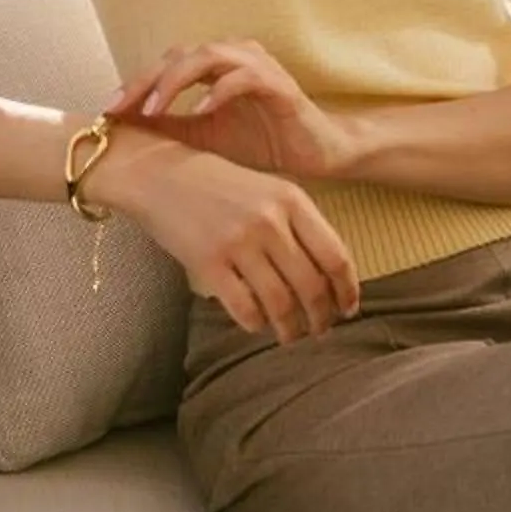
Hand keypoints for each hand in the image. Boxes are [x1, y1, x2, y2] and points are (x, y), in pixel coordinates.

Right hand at [93, 135, 360, 343]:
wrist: (161, 176)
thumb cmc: (220, 186)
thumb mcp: (269, 191)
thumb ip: (299, 225)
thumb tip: (329, 274)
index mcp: (293, 200)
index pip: (335, 256)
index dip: (347, 289)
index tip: (349, 309)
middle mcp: (270, 222)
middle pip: (311, 285)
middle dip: (321, 316)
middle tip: (320, 331)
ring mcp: (238, 243)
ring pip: (280, 302)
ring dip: (290, 327)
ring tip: (291, 335)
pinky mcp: (208, 264)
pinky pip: (243, 308)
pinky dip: (256, 324)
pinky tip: (258, 325)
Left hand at [107, 39, 354, 181]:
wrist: (313, 153)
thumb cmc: (260, 142)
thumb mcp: (205, 138)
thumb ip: (171, 129)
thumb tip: (121, 133)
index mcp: (214, 66)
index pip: (164, 66)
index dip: (133, 85)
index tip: (106, 112)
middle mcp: (233, 56)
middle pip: (179, 55)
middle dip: (146, 80)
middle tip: (120, 108)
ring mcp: (258, 66)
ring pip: (208, 56)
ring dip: (176, 81)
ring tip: (154, 109)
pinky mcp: (279, 83)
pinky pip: (244, 77)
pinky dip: (219, 91)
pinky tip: (200, 111)